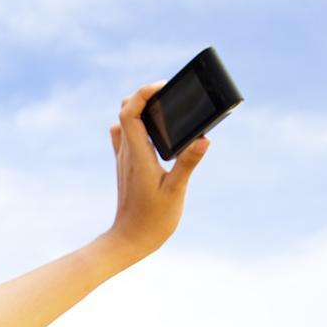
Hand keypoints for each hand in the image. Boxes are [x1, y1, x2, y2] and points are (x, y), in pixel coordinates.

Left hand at [105, 82, 209, 260]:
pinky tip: (157, 134)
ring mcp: (123, 159)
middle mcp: (126, 153)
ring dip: (139, 109)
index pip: (129, 112)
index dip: (143, 93)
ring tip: (163, 109)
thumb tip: (203, 139)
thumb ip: (188, 164)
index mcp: (137, 155)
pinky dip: (137, 125)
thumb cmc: (153, 220)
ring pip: (123, 122)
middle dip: (143, 96)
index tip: (164, 86)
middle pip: (124, 111)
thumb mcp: (175, 191)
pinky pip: (125, 136)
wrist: (130, 240)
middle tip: (167, 95)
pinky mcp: (126, 166)